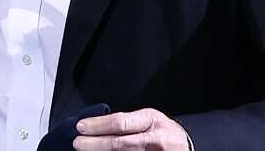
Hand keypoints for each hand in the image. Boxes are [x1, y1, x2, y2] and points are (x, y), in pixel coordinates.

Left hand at [73, 108, 190, 149]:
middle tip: (78, 143)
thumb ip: (128, 122)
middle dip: (94, 144)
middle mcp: (154, 141)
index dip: (98, 126)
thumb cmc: (164, 131)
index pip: (120, 123)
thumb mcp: (149, 118)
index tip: (81, 127)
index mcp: (151, 121)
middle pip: (118, 144)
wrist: (187, 146)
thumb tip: (97, 126)